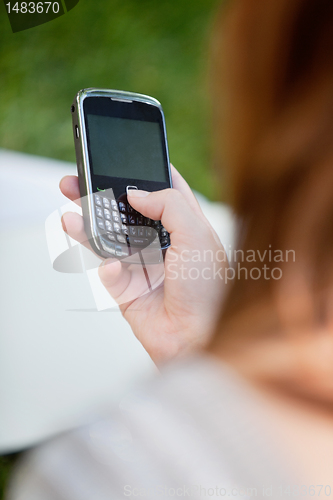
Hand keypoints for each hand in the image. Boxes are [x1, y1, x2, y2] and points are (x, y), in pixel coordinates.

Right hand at [60, 166, 226, 364]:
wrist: (198, 339)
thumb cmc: (209, 291)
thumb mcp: (197, 236)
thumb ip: (169, 205)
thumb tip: (136, 192)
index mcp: (186, 228)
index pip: (165, 193)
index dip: (147, 175)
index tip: (126, 159)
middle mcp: (163, 245)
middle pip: (127, 213)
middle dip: (103, 197)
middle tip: (79, 182)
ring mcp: (144, 266)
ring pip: (110, 239)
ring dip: (89, 226)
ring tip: (71, 214)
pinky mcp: (128, 290)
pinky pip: (109, 272)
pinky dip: (108, 268)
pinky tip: (113, 266)